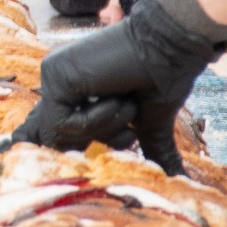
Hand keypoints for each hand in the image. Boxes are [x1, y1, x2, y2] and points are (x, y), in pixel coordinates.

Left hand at [14, 0, 226, 175]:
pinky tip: (115, 94)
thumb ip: (148, 149)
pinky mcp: (55, 75)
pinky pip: (62, 123)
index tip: (64, 143)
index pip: (49, 130)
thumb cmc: (162, 78)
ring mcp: (54, 77)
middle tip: (127, 111)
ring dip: (104, 126)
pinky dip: (95, 119)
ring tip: (125, 100)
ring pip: (59, 135)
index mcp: (74, 93)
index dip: (53, 144)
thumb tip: (177, 178)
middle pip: (56, 141)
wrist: (169, 48)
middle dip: (99, 138)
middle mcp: (58, 83)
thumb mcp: (147, 124)